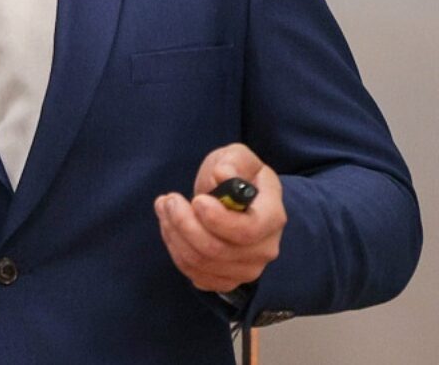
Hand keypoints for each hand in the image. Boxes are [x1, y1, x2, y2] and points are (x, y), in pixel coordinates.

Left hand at [154, 143, 286, 293]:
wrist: (237, 200)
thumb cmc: (237, 175)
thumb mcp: (237, 156)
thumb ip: (233, 161)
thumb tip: (222, 175)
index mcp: (273, 216)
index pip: (248, 230)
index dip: (218, 219)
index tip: (197, 200)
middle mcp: (264, 249)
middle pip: (218, 250)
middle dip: (185, 224)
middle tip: (169, 200)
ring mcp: (246, 270)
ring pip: (200, 263)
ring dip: (174, 234)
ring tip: (165, 207)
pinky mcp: (226, 281)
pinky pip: (194, 274)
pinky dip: (176, 250)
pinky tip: (171, 227)